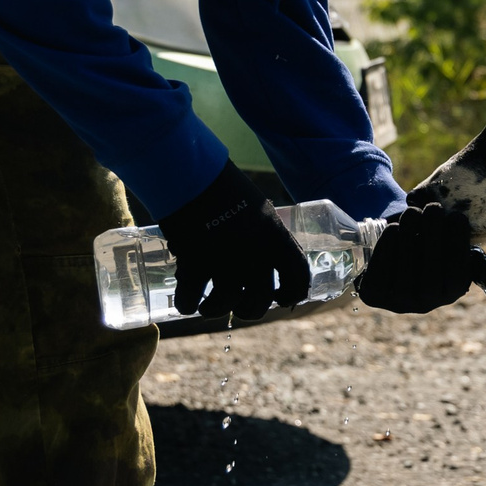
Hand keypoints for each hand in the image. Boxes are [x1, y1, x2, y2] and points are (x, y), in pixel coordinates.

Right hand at [158, 163, 310, 320]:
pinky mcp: (194, 264)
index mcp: (277, 237)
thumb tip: (261, 260)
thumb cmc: (224, 186)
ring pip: (226, 305)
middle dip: (250, 310)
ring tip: (206, 306)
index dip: (292, 294)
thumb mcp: (258, 209)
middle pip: (260, 301)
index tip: (281, 298)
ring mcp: (225, 262)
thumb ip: (263, 236)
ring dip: (215, 310)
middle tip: (239, 307)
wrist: (192, 174)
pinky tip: (186, 301)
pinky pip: (191, 298)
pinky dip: (187, 303)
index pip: (298, 276)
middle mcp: (256, 254)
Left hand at [356, 202, 485, 313]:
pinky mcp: (373, 294)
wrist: (395, 260)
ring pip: (405, 269)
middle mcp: (425, 304)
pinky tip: (394, 228)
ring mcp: (397, 302)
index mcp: (451, 294)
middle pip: (430, 271)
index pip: (458, 272)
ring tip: (413, 212)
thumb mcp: (456, 256)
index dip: (458, 244)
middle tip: (434, 209)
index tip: (457, 216)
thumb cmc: (432, 252)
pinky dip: (387, 247)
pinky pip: (381, 269)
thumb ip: (474, 263)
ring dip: (409, 236)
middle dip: (433, 236)